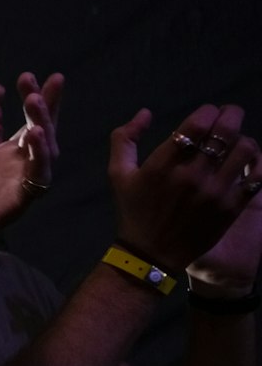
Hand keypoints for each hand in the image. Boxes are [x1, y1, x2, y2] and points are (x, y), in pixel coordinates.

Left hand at [0, 73, 62, 266]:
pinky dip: (38, 160)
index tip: (31, 75)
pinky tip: (33, 137)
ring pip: (45, 157)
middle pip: (43, 135)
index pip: (27, 124)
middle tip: (45, 83)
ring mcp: (14, 188)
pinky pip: (35, 183)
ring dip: (45, 130)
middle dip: (47, 109)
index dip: (35, 101)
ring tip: (37, 105)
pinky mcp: (11, 206)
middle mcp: (12, 171)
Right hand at [111, 104, 261, 273]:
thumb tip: (146, 113)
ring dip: (244, 138)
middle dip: (231, 114)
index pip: (197, 124)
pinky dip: (258, 162)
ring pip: (245, 150)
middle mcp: (192, 175)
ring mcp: (215, 192)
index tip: (206, 113)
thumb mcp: (118, 174)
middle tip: (230, 114)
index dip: (208, 111)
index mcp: (163, 165)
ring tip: (238, 141)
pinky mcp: (232, 207)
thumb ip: (125, 139)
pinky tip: (249, 161)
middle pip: (225, 131)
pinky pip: (257, 176)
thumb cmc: (134, 211)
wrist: (152, 254)